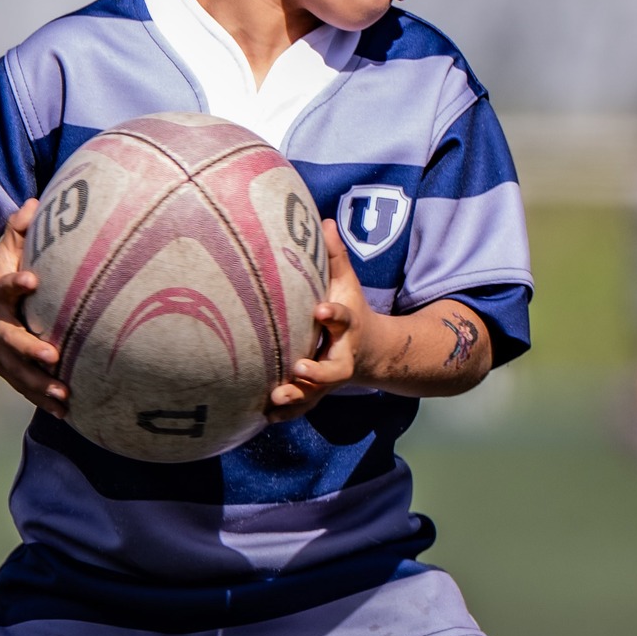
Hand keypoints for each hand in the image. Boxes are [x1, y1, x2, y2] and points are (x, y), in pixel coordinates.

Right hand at [0, 200, 68, 414]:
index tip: (31, 280)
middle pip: (12, 340)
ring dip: (40, 385)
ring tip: (65, 395)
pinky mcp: (6, 370)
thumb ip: (18, 231)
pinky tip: (67, 413)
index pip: (5, 286)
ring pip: (19, 372)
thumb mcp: (2, 255)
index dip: (16, 283)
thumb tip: (36, 200)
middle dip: (31, 349)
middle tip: (53, 356)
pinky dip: (43, 401)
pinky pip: (25, 388)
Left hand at [268, 220, 369, 420]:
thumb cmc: (350, 310)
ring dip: (297, 398)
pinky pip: (302, 407)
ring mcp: (329, 379)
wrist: (372, 352)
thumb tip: (323, 219)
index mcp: (346, 326)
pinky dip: (286, 414)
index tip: (321, 310)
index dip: (333, 315)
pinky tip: (264, 416)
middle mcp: (340, 356)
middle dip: (317, 370)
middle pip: (333, 368)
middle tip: (299, 368)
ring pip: (315, 393)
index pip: (341, 318)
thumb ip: (334, 256)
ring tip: (275, 399)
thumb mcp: (346, 283)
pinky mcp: (317, 393)